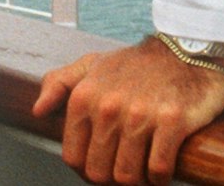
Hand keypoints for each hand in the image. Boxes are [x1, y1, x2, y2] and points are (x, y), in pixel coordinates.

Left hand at [32, 35, 223, 185]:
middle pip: (99, 172)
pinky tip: (161, 171)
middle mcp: (108, 107)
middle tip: (124, 174)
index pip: (73, 156)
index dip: (85, 171)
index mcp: (84, 97)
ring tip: (142, 173)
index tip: (100, 170)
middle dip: (111, 180)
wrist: (185, 51)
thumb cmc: (136, 64)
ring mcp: (140, 115)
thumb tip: (38, 111)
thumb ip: (58, 84)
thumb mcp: (90, 65)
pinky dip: (160, 178)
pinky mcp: (172, 122)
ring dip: (137, 181)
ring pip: (128, 176)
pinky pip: (159, 168)